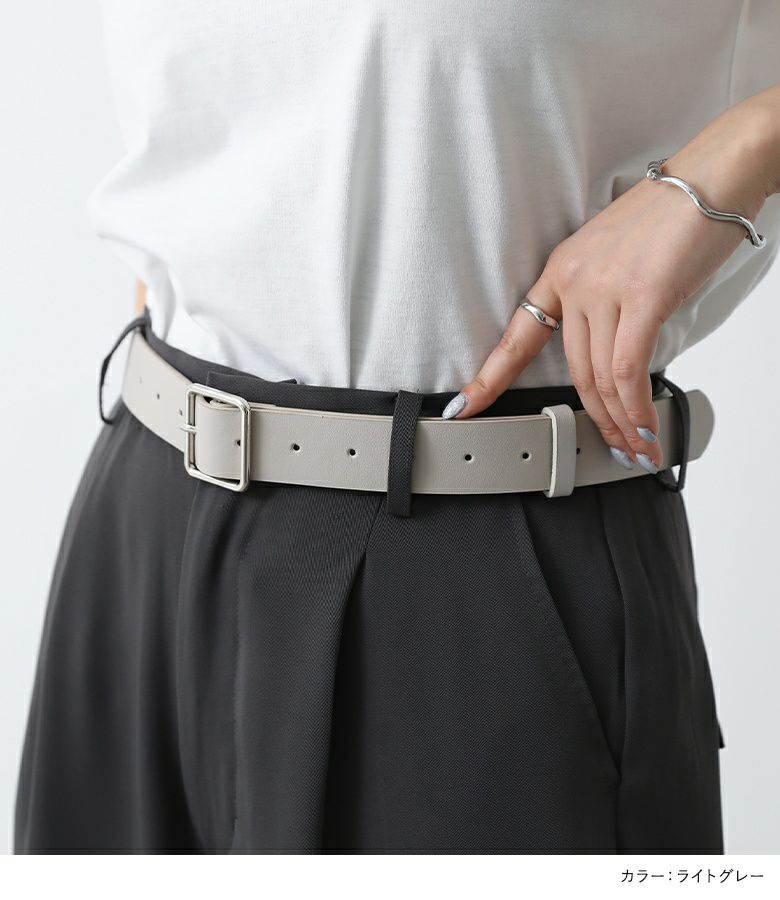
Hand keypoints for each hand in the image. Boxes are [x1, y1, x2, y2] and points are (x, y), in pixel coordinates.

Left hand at [442, 94, 776, 471]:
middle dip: (595, 418)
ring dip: (621, 422)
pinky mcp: (644, 296)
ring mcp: (606, 288)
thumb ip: (604, 301)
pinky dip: (637, 409)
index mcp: (561, 271)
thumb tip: (614, 348)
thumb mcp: (616, 258)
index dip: (489, 377)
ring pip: (600, 377)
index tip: (465, 405)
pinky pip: (629, 370)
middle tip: (614, 446)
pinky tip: (646, 428)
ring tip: (637, 447)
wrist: (711, 176)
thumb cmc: (672, 216)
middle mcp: (575, 281)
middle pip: (574, 371)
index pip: (517, 335)